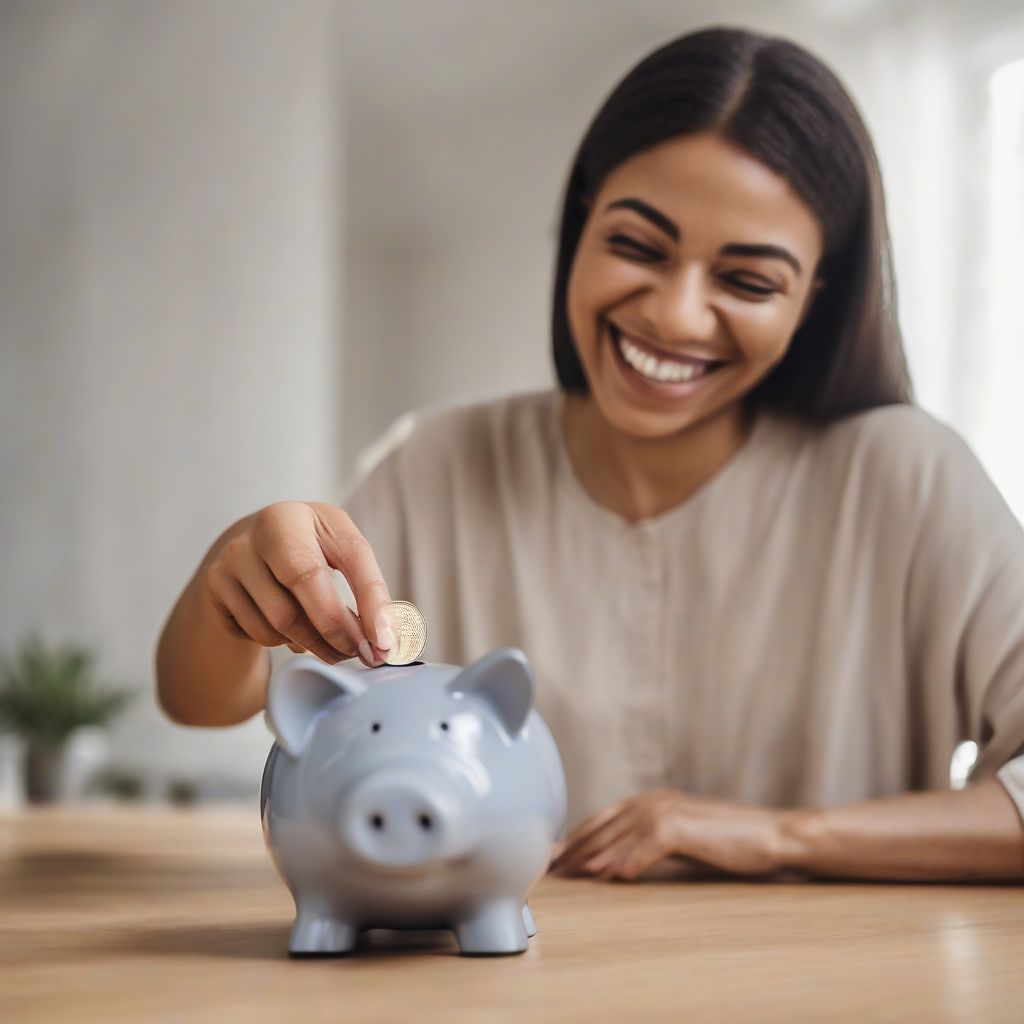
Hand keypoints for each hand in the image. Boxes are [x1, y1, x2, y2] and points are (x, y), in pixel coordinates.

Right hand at [202, 501, 395, 667]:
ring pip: (281, 620)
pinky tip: (292, 633)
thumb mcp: (338, 552)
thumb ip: (365, 589)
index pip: (352, 554)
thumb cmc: (306, 551)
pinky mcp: (216, 586)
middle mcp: (267, 527)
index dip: (373, 602)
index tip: (387, 642)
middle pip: (307, 584)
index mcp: (311, 513)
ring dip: (314, 644)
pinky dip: (284, 643)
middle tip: (361, 654)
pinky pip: (258, 633)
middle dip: (339, 630)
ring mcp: (235, 556)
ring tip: (330, 645)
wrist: (246, 550)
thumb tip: (385, 640)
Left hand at [548, 789, 784, 880]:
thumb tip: (615, 863)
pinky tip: (613, 878)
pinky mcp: (682, 827)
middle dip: (576, 849)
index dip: (576, 838)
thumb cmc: (728, 841)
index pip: (602, 819)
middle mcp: (653, 800)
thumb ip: (650, 843)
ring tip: (574, 876)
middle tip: (553, 870)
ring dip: (594, 858)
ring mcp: (667, 811)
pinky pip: (647, 847)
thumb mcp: (681, 839)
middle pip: (604, 827)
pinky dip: (628, 862)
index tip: (555, 857)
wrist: (769, 834)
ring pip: (620, 837)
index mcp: (651, 800)